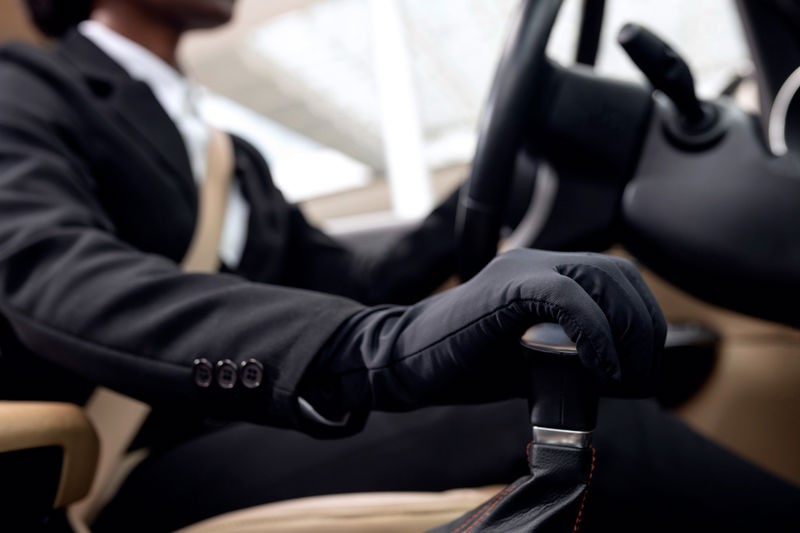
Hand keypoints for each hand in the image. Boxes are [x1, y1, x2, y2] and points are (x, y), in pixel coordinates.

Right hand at [301, 248, 665, 421]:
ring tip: (621, 374)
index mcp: (542, 273)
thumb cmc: (463, 364)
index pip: (615, 278)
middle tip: (638, 374)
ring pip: (601, 278)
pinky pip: (568, 297)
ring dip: (625, 330)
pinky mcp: (505, 288)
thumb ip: (573, 356)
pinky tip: (599, 368)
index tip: (639, 366)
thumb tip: (626, 376)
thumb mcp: (532, 359)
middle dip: (643, 327)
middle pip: (618, 274)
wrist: (403, 362)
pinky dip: (596, 334)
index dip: (641, 319)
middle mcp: (535, 261)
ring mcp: (519, 270)